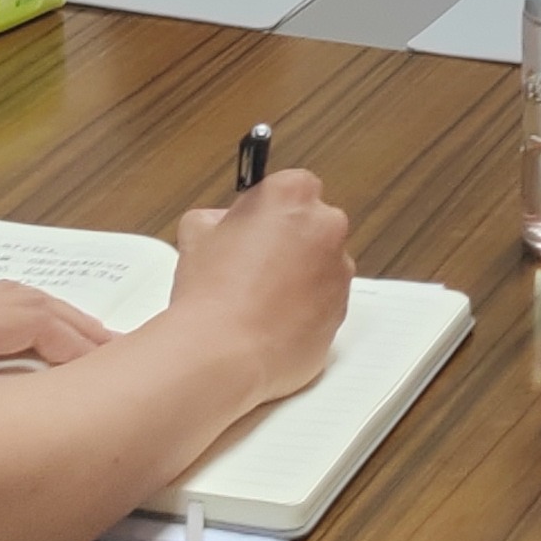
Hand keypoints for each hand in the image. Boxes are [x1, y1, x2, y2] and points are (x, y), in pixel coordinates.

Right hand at [167, 170, 355, 404]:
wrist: (224, 353)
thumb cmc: (213, 296)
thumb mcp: (196, 232)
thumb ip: (218, 216)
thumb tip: (224, 224)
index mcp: (293, 194)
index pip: (290, 186)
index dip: (267, 209)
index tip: (253, 225)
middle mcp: (326, 226)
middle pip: (311, 223)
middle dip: (287, 239)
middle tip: (251, 263)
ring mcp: (339, 269)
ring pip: (320, 263)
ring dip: (299, 274)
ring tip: (258, 296)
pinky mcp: (343, 309)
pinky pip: (325, 299)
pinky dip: (306, 306)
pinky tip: (272, 318)